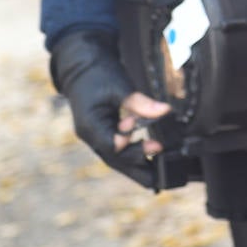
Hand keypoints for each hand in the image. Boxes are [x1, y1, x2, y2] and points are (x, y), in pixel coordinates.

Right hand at [50, 30, 170, 187]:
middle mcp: (90, 134)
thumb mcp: (120, 85)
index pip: (112, 146)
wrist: (82, 66)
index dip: (133, 149)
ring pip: (114, 157)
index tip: (156, 148)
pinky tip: (147, 158)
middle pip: (114, 158)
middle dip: (136, 169)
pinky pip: (116, 148)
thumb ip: (139, 102)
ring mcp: (94, 135)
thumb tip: (164, 111)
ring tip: (156, 177)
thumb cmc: (99, 74)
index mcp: (90, 125)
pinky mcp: (101, 131)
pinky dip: (130, 154)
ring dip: (134, 166)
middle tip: (159, 180)